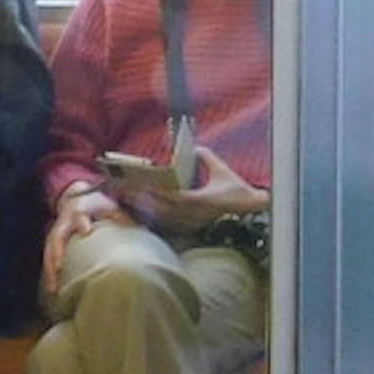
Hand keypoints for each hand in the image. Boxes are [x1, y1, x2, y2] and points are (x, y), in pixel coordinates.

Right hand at [42, 183, 130, 295]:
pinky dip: (50, 273)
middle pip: (56, 236)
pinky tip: (53, 288)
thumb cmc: (98, 205)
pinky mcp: (53, 242)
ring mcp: (56, 232)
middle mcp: (64, 221)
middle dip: (56, 251)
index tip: (86, 229)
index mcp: (79, 210)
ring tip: (53, 287)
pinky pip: (48, 258)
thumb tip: (140, 230)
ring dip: (50, 269)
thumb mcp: (110, 207)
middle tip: (59, 267)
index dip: (81, 221)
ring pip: (48, 250)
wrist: (78, 199)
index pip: (79, 215)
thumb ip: (121, 217)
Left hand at [139, 147, 269, 236]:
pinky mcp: (192, 225)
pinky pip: (169, 223)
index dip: (154, 192)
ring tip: (129, 200)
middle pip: (160, 209)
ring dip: (145, 209)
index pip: (171, 197)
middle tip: (124, 192)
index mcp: (199, 200)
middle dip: (141, 200)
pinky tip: (145, 212)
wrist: (250, 209)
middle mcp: (193, 213)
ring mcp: (192, 221)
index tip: (139, 185)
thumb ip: (207, 157)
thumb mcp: (222, 170)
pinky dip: (156, 217)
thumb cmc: (237, 190)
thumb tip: (194, 148)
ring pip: (162, 218)